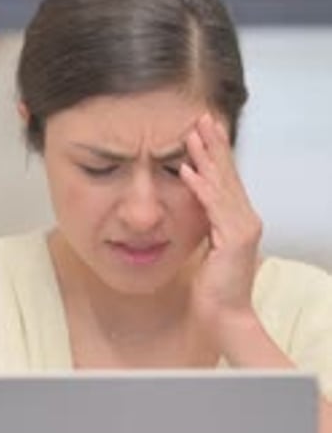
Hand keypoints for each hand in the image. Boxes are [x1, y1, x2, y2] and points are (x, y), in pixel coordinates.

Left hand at [179, 114, 262, 338]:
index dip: (217, 153)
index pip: (228, 179)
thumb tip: (196, 208)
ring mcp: (242, 228)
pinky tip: (186, 170)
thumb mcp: (210, 249)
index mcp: (240, 219)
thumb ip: (208, 227)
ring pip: (221, 185)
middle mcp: (246, 219)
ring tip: (191, 134)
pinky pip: (212, 206)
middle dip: (213, 145)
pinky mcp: (233, 238)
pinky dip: (199, 187)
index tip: (204, 130)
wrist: (225, 315)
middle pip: (228, 174)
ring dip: (205, 157)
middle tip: (201, 117)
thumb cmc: (215, 288)